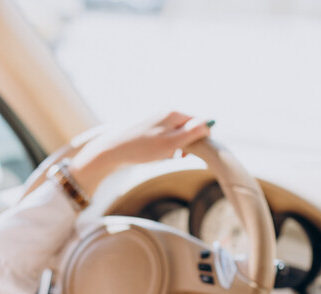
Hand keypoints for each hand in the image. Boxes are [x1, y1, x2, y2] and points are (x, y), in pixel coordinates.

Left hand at [68, 111, 211, 195]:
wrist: (110, 150)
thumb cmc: (141, 149)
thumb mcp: (171, 143)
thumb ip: (192, 132)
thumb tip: (210, 123)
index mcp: (173, 113)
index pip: (198, 122)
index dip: (199, 139)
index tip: (189, 154)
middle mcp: (164, 109)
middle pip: (185, 126)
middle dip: (184, 142)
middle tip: (176, 157)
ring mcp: (152, 114)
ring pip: (173, 130)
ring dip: (173, 144)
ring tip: (163, 155)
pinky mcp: (143, 122)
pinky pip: (161, 132)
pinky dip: (161, 143)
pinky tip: (152, 152)